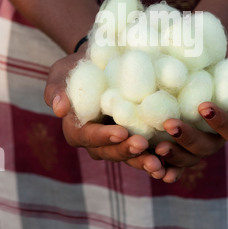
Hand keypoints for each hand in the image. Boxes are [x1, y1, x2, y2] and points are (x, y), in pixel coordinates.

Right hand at [44, 43, 167, 179]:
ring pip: (129, 157)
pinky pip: (145, 153)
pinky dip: (157, 160)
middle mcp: (97, 141)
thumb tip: (59, 109)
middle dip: (126, 151)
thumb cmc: (78, 69)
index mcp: (77, 129)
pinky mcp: (135, 138)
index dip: (103, 137)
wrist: (102, 65)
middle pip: (109, 152)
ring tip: (159, 164)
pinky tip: (170, 163)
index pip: (87, 137)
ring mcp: (118, 143)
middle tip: (142, 145)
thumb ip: (56, 89)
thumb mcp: (61, 73)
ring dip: (143, 162)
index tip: (120, 132)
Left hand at [154, 41, 227, 180]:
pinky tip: (152, 167)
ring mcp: (193, 142)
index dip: (221, 122)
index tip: (203, 106)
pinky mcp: (173, 142)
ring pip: (188, 158)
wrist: (193, 55)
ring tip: (158, 147)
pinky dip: (163, 167)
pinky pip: (170, 161)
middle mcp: (214, 136)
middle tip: (170, 124)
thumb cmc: (220, 56)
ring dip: (174, 156)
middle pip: (207, 147)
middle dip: (189, 139)